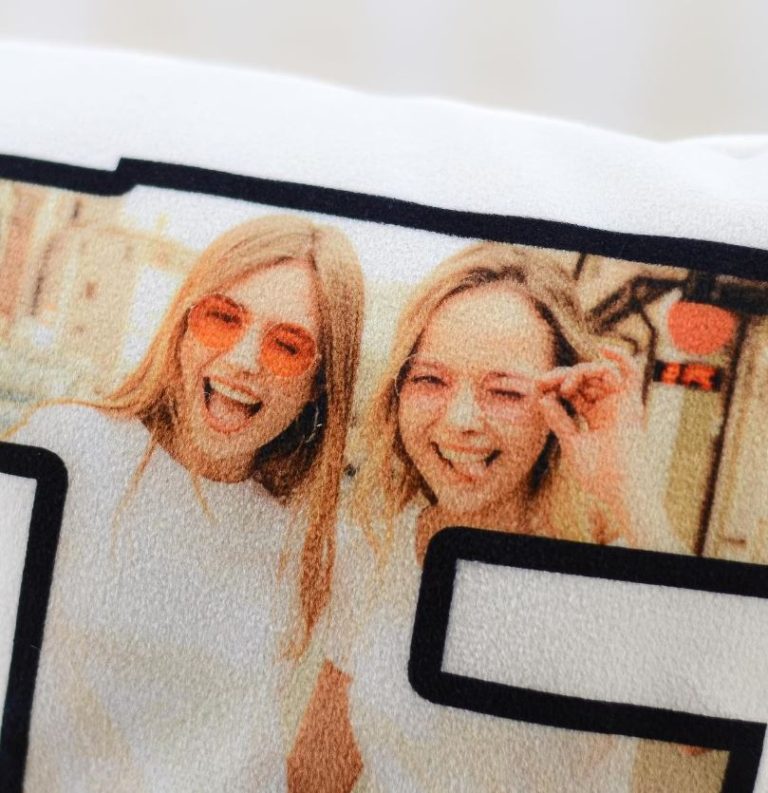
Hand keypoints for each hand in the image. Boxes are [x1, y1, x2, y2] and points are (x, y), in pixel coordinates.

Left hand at [536, 346, 650, 545]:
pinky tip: (603, 348)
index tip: (536, 386)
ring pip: (599, 374)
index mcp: (594, 417)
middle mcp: (608, 408)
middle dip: (561, 377)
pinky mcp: (631, 404)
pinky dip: (620, 357)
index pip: (572, 392)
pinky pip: (630, 373)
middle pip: (583, 380)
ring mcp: (620, 405)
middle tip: (542, 381)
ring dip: (579, 373)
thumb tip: (542, 399)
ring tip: (564, 387)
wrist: (618, 488)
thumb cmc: (597, 473)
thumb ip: (559, 420)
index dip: (554, 385)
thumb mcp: (571, 442)